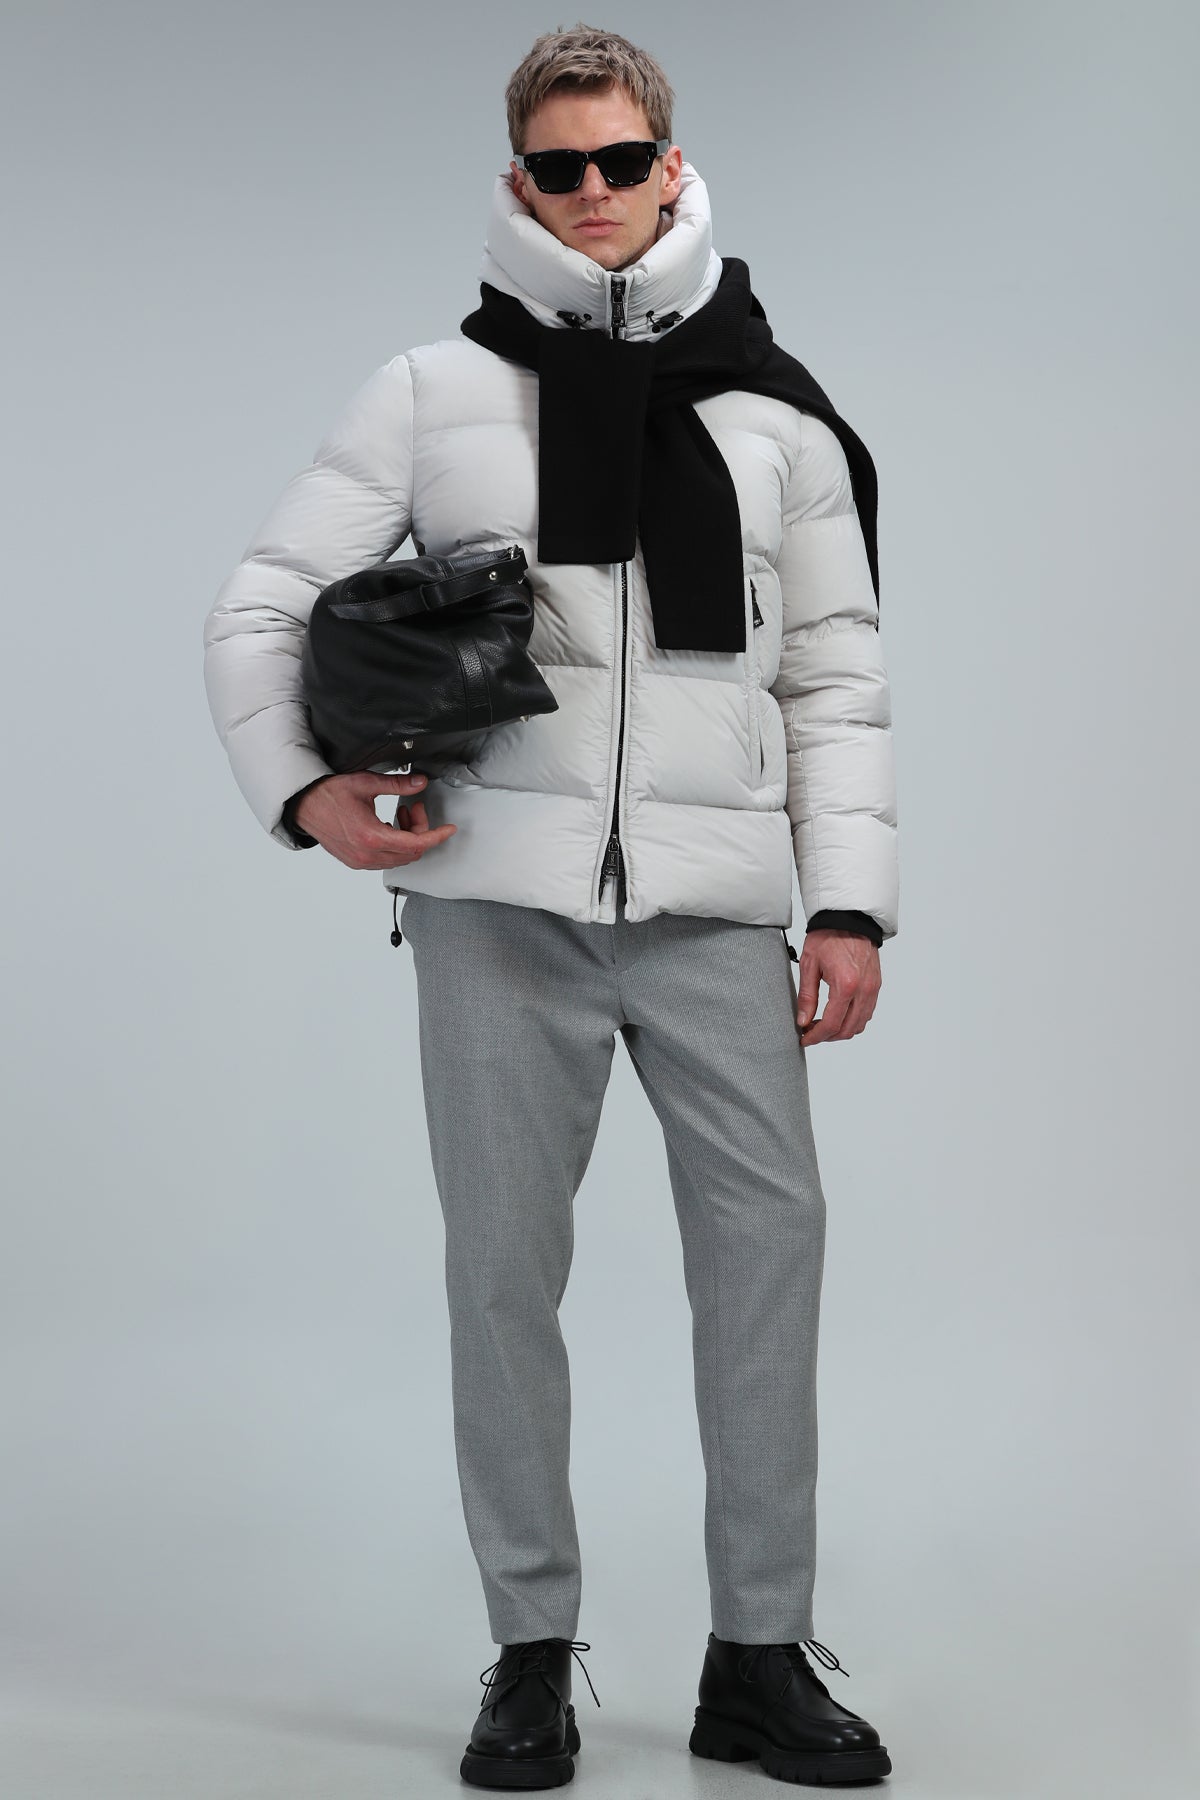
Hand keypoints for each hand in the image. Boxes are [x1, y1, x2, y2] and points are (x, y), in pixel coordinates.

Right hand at [293, 771, 457, 869]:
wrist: (303, 804)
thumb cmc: (328, 793)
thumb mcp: (366, 783)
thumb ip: (397, 784)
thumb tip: (420, 782)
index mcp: (371, 836)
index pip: (416, 844)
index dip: (436, 836)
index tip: (449, 830)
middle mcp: (366, 854)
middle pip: (410, 853)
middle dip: (420, 830)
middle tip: (414, 807)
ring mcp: (360, 861)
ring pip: (399, 858)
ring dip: (407, 838)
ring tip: (401, 812)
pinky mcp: (355, 861)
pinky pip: (385, 860)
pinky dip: (395, 844)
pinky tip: (389, 824)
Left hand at [795, 929, 881, 1043]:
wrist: (849, 919)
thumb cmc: (828, 937)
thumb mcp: (809, 965)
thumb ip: (806, 997)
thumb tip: (803, 1021)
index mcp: (845, 984)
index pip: (831, 1024)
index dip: (816, 1036)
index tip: (805, 1038)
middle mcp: (864, 990)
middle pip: (847, 1030)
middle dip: (827, 1036)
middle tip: (811, 1032)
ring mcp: (873, 989)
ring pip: (859, 1025)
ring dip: (841, 1030)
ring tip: (823, 1024)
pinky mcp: (876, 986)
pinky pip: (867, 1013)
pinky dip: (853, 1020)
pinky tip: (838, 1014)